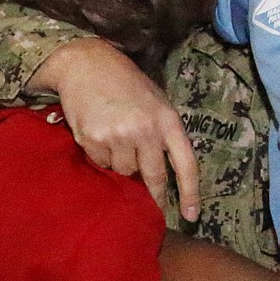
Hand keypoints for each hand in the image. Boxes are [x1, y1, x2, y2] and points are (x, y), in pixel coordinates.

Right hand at [33, 37, 199, 220]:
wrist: (86, 65)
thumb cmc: (125, 84)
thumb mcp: (156, 102)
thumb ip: (161, 134)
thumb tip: (160, 175)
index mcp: (167, 120)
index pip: (185, 163)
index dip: (190, 192)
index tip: (192, 216)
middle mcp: (144, 130)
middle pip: (153, 176)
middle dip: (154, 193)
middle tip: (154, 204)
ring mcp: (117, 136)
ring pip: (124, 172)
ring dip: (122, 165)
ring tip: (116, 140)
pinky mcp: (92, 139)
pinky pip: (101, 164)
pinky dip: (102, 156)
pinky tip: (99, 134)